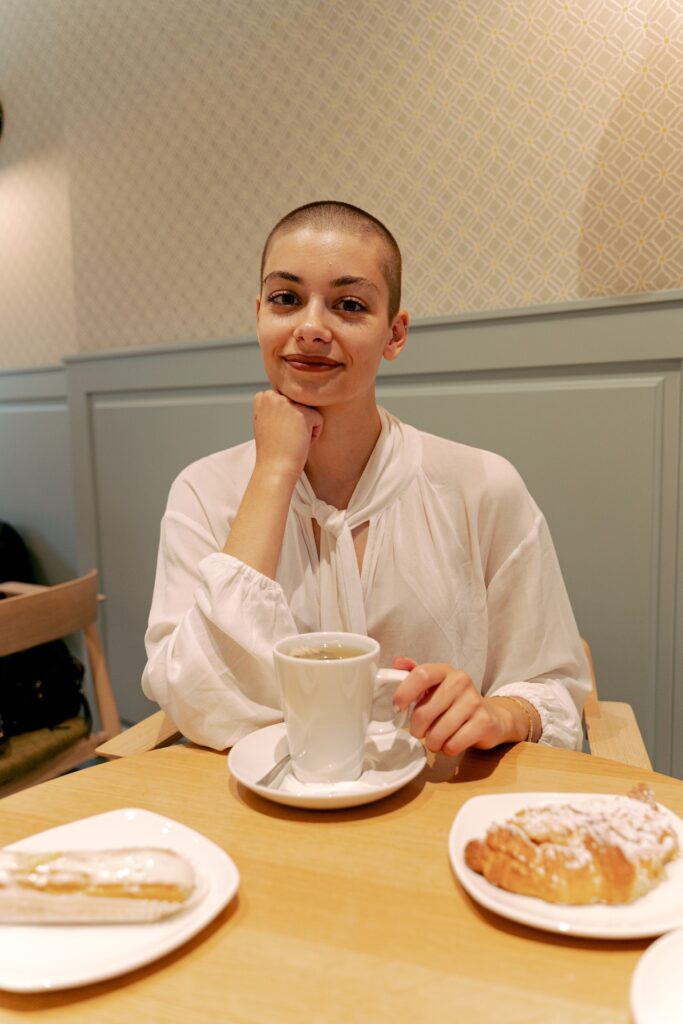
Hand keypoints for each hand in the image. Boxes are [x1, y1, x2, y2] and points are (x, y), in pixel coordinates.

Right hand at [252, 390, 323, 481]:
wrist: (274, 468)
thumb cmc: (273, 450)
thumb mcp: (268, 421)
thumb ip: (277, 406)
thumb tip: (291, 394)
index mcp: (262, 396)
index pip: (289, 400)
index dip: (285, 420)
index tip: (276, 433)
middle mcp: (272, 395)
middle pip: (299, 404)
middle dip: (296, 422)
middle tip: (284, 438)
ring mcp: (286, 403)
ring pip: (309, 411)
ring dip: (305, 428)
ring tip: (291, 440)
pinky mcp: (302, 413)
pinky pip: (318, 420)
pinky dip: (313, 435)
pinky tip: (299, 443)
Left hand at [391, 658, 526, 755]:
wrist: (492, 717)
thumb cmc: (455, 702)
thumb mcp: (435, 685)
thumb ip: (415, 674)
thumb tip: (397, 663)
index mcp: (444, 671)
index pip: (422, 674)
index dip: (404, 692)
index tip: (397, 708)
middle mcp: (461, 681)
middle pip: (424, 712)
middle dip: (416, 729)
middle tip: (419, 731)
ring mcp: (474, 701)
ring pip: (438, 733)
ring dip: (432, 742)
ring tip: (436, 738)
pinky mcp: (484, 722)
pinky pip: (453, 745)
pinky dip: (448, 749)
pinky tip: (452, 742)